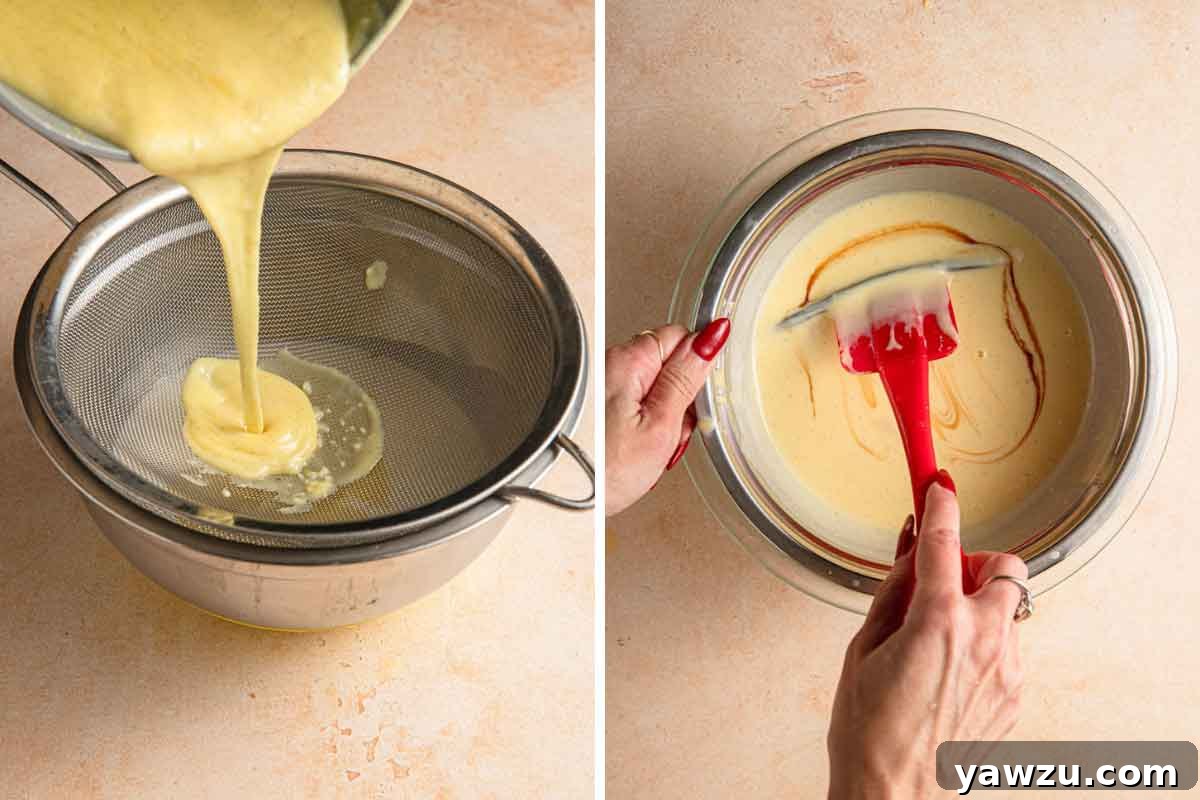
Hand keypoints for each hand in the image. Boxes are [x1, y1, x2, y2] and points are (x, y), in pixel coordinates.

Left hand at [604, 319, 729, 515]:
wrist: (572, 501)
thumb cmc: (607, 471)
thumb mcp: (662, 425)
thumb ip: (687, 377)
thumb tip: (711, 337)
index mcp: (627, 360)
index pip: (680, 337)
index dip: (695, 370)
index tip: (693, 401)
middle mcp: (609, 365)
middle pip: (667, 365)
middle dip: (679, 399)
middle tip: (672, 433)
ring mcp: (602, 387)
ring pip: (654, 390)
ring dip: (663, 418)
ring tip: (653, 448)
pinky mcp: (599, 407)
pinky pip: (636, 407)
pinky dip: (644, 427)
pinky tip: (638, 450)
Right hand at [827, 478, 1027, 798]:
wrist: (893, 795)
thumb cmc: (867, 730)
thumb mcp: (863, 647)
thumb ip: (892, 590)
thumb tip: (908, 548)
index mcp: (939, 623)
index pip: (944, 542)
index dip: (940, 506)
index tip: (937, 486)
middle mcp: (984, 641)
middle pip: (1007, 568)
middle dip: (975, 563)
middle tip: (939, 581)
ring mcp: (1006, 671)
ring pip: (1007, 609)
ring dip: (976, 606)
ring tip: (932, 638)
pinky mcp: (1013, 696)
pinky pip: (1004, 647)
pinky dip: (980, 642)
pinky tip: (943, 670)